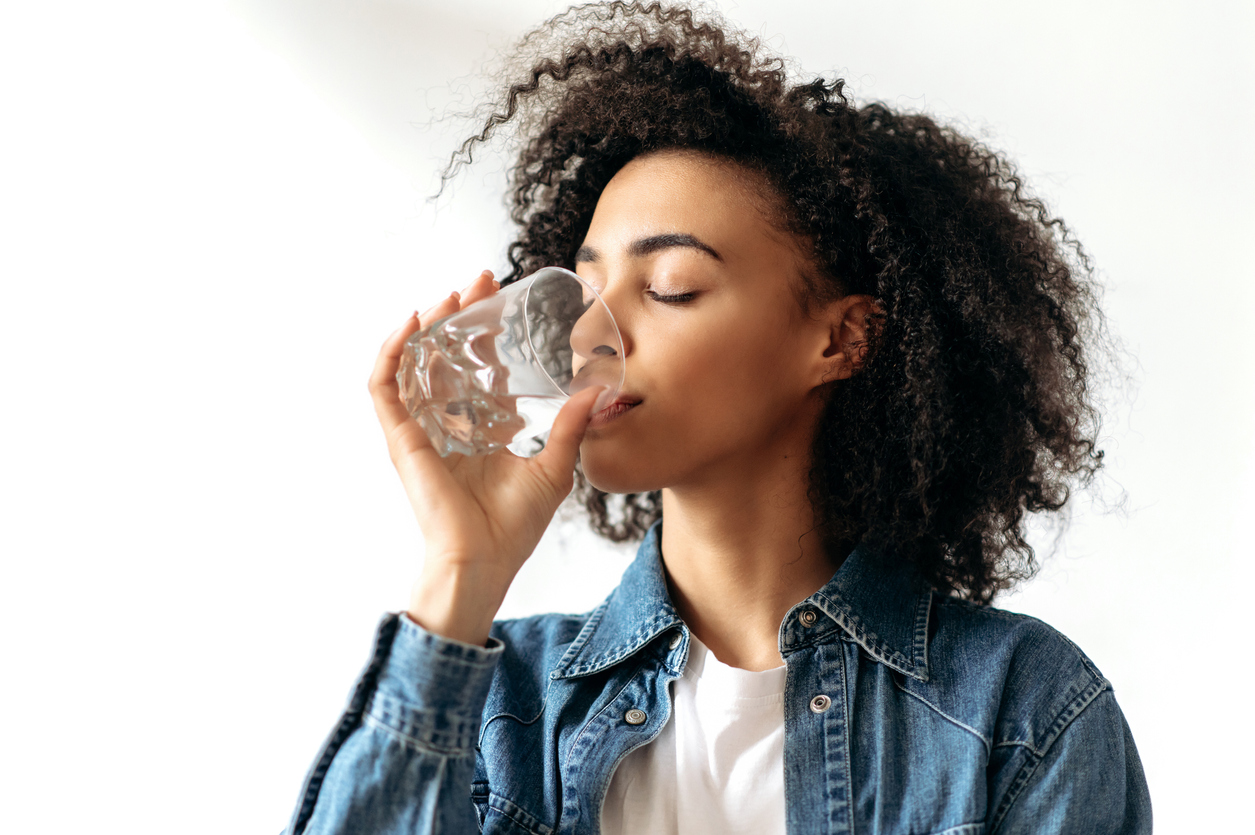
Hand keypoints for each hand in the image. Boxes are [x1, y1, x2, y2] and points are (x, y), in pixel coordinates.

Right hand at [369, 270, 605, 645]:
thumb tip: (597, 393)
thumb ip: (569, 428)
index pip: (478, 368)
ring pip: (413, 362)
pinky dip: (391, 352)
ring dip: (426, 324)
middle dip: (458, 314)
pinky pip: (384, 387)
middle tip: (478, 281)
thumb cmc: (513, 527)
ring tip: (448, 296)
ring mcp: (421, 429)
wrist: (484, 560)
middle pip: (445, 354)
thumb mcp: (553, 467)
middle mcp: (447, 423)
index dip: (486, 331)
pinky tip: (410, 325)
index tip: (503, 298)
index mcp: (479, 428)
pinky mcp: (402, 438)